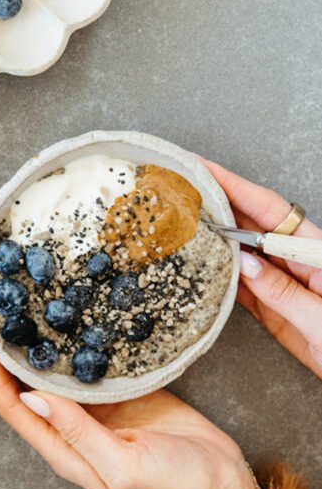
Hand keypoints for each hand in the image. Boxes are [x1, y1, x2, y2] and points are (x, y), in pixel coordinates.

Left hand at [0, 285, 258, 488]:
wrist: (221, 480)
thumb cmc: (174, 482)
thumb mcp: (123, 464)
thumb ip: (77, 433)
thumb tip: (31, 396)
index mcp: (62, 450)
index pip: (10, 402)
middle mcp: (68, 427)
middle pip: (19, 379)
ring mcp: (91, 407)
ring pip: (46, 365)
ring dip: (27, 334)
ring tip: (10, 295)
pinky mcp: (115, 390)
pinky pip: (81, 359)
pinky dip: (65, 335)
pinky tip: (59, 309)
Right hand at [202, 159, 321, 378]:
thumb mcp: (320, 320)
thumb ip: (282, 293)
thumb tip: (244, 265)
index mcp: (316, 253)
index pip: (269, 210)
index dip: (235, 186)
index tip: (203, 168)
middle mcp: (298, 262)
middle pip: (252, 224)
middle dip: (218, 202)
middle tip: (180, 188)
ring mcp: (286, 284)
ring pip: (244, 253)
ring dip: (214, 237)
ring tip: (181, 219)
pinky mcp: (277, 309)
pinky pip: (243, 285)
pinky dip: (221, 274)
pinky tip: (200, 265)